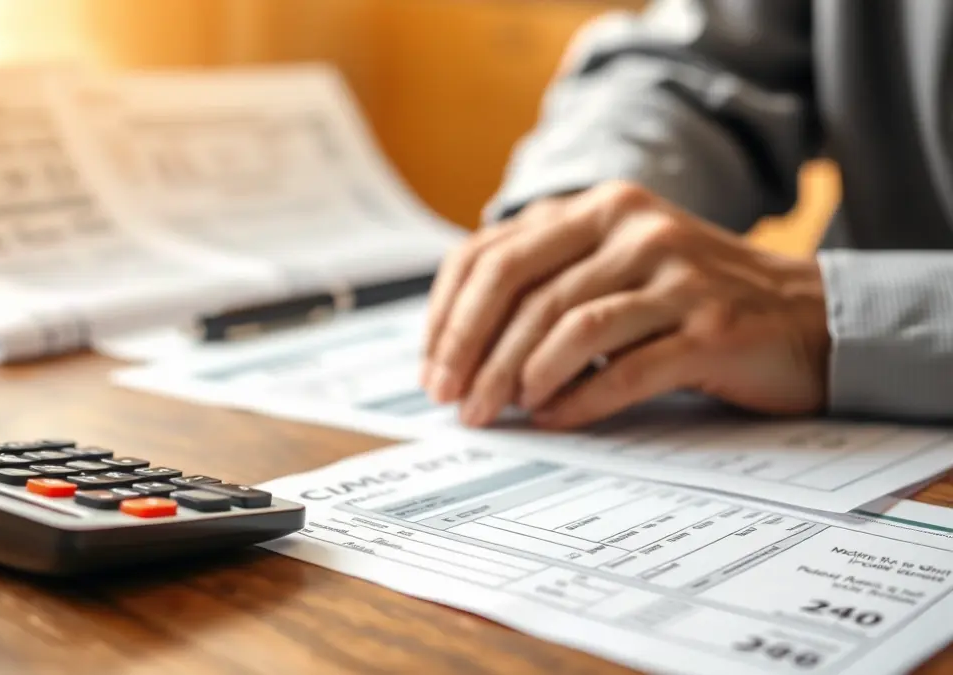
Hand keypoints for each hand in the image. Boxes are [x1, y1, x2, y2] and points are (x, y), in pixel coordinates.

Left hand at [421, 180, 830, 429]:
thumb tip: (457, 352)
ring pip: (569, 326)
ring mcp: (677, 274)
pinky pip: (626, 367)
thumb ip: (548, 287)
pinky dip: (579, 399)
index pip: (491, 253)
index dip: (449, 314)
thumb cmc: (690, 302)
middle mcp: (634, 227)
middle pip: (522, 287)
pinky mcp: (711, 326)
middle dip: (473, 350)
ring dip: (518, 378)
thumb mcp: (615, 270)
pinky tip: (553, 420)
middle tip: (454, 402)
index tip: (432, 368)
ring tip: (497, 414)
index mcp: (599, 208)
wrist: (807, 318)